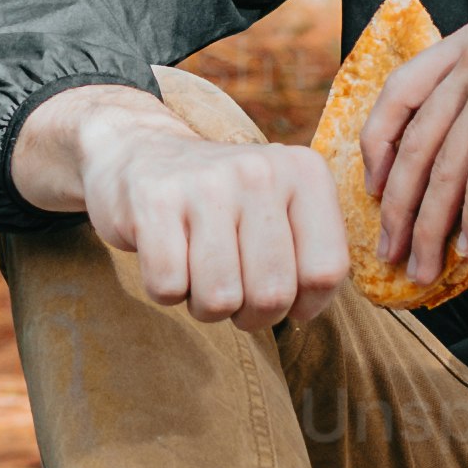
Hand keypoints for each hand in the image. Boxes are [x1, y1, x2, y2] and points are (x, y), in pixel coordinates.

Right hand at [65, 104, 359, 327]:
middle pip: (272, 294)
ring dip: (205, 306)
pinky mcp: (154, 200)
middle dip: (250, 314)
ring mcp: (206, 183)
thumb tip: (304, 312)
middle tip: (233, 288)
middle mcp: (260, 170)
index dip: (303, 303)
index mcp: (304, 173)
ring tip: (199, 272)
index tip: (282, 294)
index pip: (325, 271)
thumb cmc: (224, 203)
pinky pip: (168, 288)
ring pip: (219, 299)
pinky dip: (164, 290)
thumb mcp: (281, 210)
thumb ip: (311, 257)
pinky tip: (167, 257)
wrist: (142, 153)